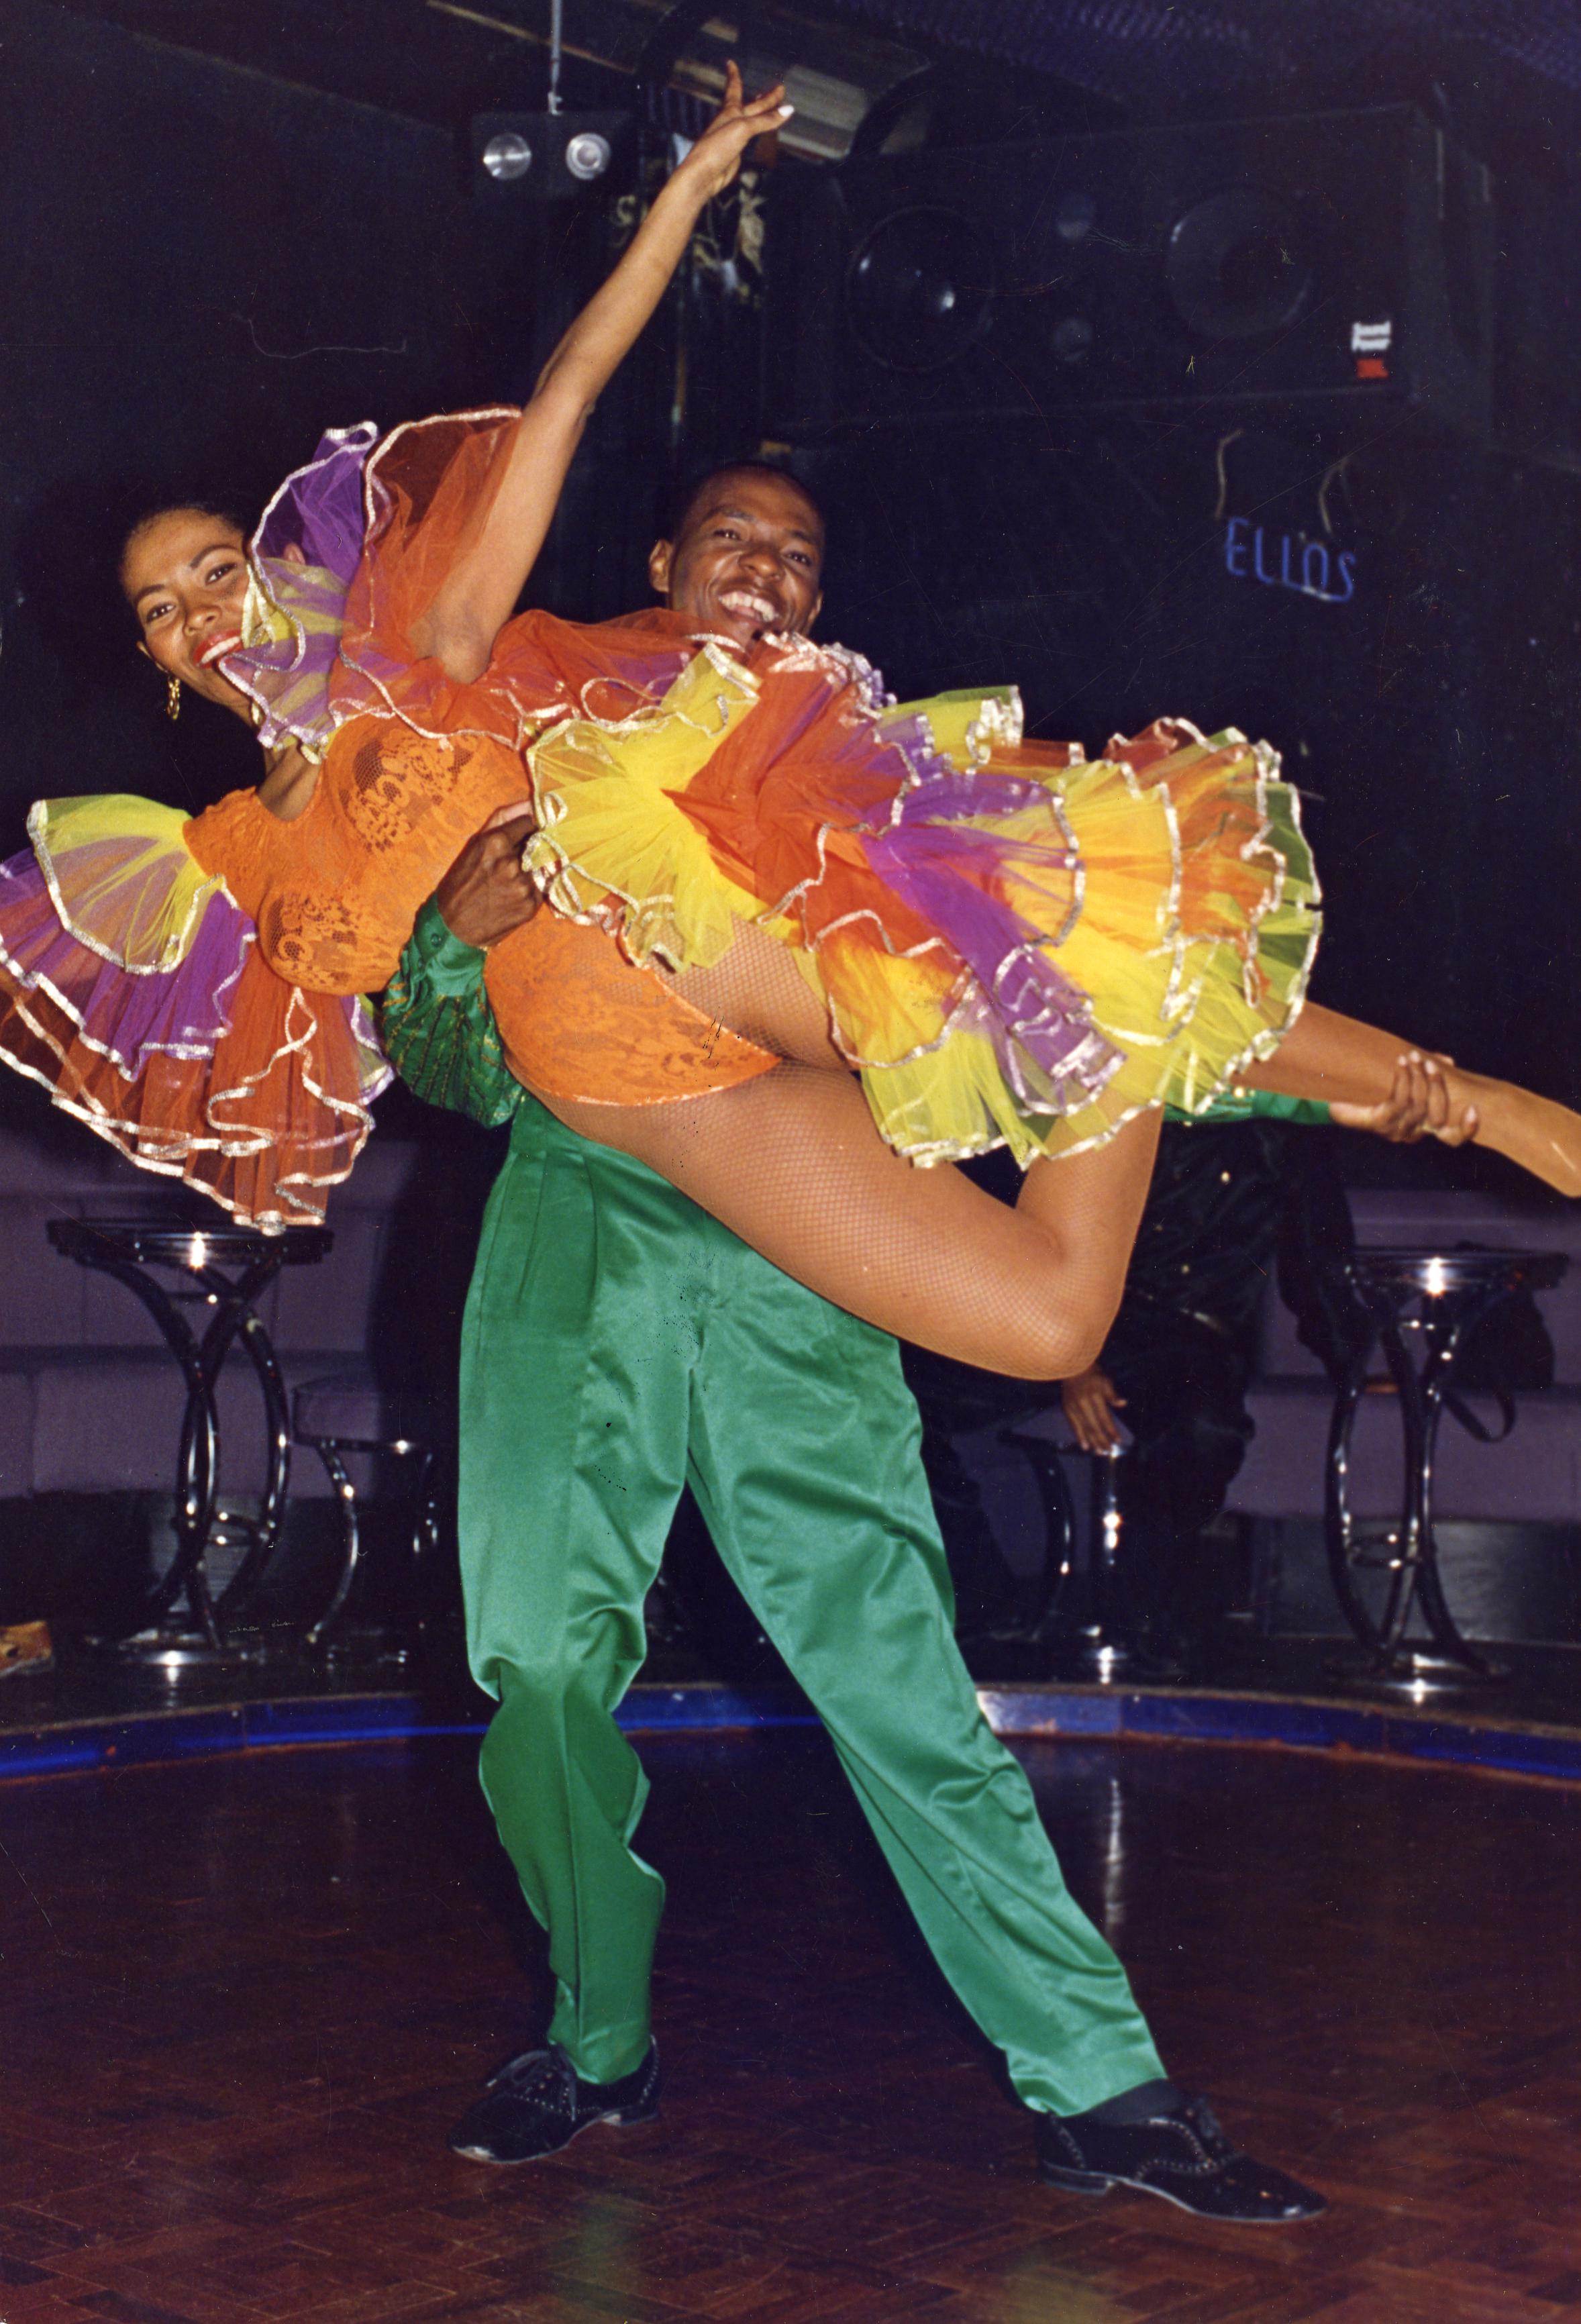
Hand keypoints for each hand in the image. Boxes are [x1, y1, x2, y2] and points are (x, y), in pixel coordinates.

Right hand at [434, 801, 540, 949]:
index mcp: (496, 843)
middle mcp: (512, 864)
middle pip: (541, 842)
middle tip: (519, 857)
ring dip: (533, 869)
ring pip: (543, 865)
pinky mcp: (531, 905)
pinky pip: (542, 887)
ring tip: (510, 880)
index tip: (523, 832)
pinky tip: (514, 894)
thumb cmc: (461, 881)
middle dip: (533, 846)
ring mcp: (524, 886)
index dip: (527, 826)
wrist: (453, 926)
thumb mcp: (475, 842)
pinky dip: (533, 888)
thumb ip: (504, 818)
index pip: (530, 821)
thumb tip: (532, 801)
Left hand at [670, 61, 792, 204]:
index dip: (734, 75)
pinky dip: (759, 130)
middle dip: (766, 97)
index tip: (730, 62)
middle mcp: (732, 121)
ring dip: (762, 112)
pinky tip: (761, 131)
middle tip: (780, 89)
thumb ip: (766, 119)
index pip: (734, 87)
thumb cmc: (718, 147)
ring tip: (771, 106)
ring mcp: (734, 136)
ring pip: (752, 121)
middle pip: (753, 105)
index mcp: (730, 110)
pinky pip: (752, 136)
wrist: (704, 174)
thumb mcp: (744, 128)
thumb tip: (789, 110)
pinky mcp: (736, 151)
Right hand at [1061, 1364, 1126, 1454]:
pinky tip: (1085, 1446)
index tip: (1118, 1440)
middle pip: (1094, 1426)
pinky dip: (1079, 1436)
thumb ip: (1112, 1394)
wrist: (1071, 1367)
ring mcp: (1074, 1407)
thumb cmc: (1092, 1374)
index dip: (1111, 1430)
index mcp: (1095, 1396)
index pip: (1104, 1418)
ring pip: (1084, 1428)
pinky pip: (1073, 1425)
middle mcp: (1083, 1404)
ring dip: (1092, 1441)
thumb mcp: (1105, 1380)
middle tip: (1109, 1451)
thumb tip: (1123, 1404)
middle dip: (1102, 1440)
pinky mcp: (1067, 1409)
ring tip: (1099, 1452)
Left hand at [1329, 1051, 1479, 1147]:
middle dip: (1437, 1087)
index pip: (1453, 1137)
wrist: (1338, 1094)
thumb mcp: (1408, 1076)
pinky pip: (1398, 1103)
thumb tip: (1447, 1060)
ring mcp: (1395, 1130)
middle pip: (1437, 1116)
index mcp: (1424, 1126)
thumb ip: (1428, 1070)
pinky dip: (1402, 1081)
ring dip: (1417, 1079)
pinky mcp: (1378, 1123)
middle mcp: (1412, 1132)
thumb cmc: (1376, 1087)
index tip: (1475, 1109)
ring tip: (1412, 1057)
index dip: (1467, 1128)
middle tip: (1430, 1065)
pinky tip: (1401, 1064)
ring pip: (1417, 1107)